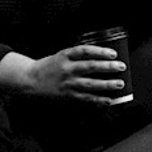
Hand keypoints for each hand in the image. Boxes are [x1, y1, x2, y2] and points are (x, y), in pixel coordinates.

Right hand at [0, 45, 126, 104]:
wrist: (31, 79)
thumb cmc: (49, 66)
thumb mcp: (61, 55)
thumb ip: (78, 56)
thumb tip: (100, 58)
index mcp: (64, 55)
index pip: (84, 51)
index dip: (99, 51)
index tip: (112, 53)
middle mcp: (66, 68)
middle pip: (90, 66)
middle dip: (107, 66)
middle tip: (120, 66)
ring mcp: (67, 83)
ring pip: (90, 84)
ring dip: (106, 84)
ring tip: (119, 84)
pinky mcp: (68, 95)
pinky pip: (85, 98)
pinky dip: (98, 100)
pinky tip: (109, 100)